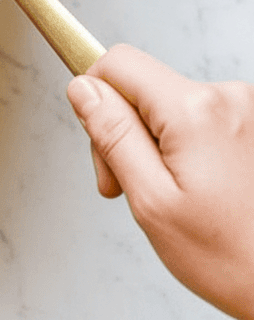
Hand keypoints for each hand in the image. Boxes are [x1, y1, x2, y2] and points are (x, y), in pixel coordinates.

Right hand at [68, 44, 253, 319]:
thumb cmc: (232, 257)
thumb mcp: (152, 201)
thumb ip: (113, 136)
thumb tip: (83, 88)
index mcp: (195, 110)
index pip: (118, 62)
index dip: (93, 95)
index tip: (97, 137)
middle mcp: (225, 96)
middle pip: (141, 85)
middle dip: (122, 130)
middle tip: (124, 185)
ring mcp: (244, 109)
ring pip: (165, 104)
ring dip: (152, 144)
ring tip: (166, 197)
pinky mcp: (249, 124)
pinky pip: (193, 118)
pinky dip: (181, 148)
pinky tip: (191, 190)